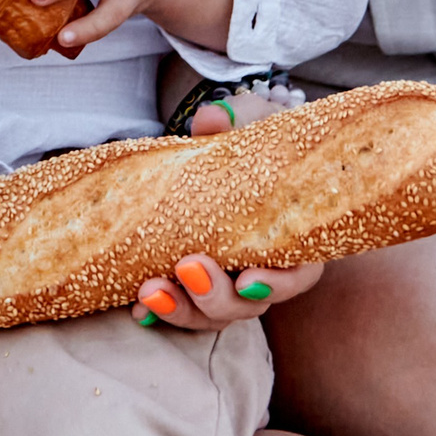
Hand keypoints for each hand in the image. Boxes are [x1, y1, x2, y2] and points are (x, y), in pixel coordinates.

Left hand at [133, 87, 322, 331]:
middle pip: (249, 305)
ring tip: (149, 290)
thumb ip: (237, 123)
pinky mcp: (193, 289)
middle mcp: (262, 271)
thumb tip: (212, 121)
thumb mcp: (251, 125)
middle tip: (187, 267)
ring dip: (181, 308)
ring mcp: (227, 285)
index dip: (277, 284)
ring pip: (212, 315)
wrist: (225, 155)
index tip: (248, 278)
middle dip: (216, 295)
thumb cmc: (250, 144)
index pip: (297, 275)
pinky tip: (138, 309)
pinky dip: (158, 313)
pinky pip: (180, 310)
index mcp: (288, 238)